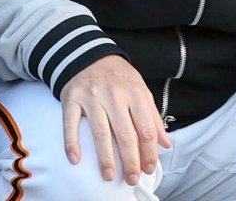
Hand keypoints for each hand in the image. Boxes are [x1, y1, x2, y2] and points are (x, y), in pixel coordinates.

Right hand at [60, 55, 170, 185]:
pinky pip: (70, 124)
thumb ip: (153, 117)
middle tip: (132, 179)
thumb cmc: (119, 78)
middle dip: (131, 160)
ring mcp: (92, 96)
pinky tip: (76, 160)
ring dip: (105, 157)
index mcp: (135, 93)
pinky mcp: (72, 99)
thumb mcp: (140, 91)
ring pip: (100, 132)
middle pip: (125, 133)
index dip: (149, 151)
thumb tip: (165, 144)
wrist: (90, 56)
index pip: (146, 128)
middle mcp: (114, 95)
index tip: (149, 168)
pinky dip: (72, 143)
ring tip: (110, 176)